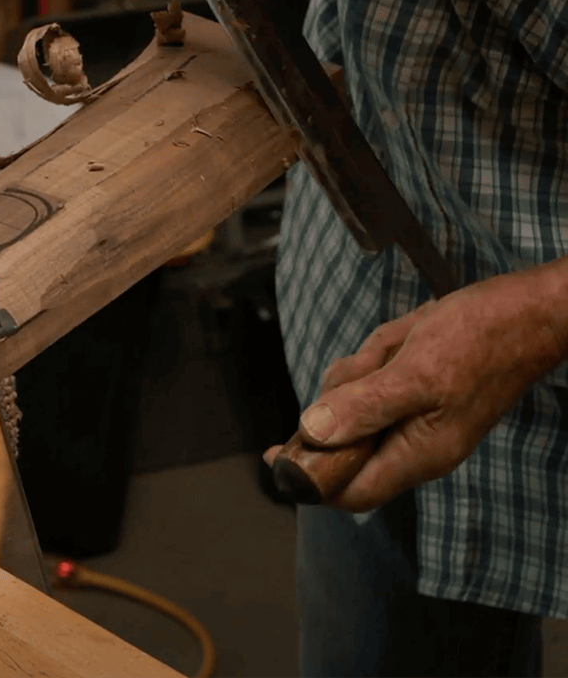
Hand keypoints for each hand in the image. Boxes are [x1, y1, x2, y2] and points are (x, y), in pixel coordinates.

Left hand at [264, 258, 567, 511]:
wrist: (527, 308)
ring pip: (353, 403)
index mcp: (418, 455)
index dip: (309, 480)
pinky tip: (402, 339)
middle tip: (371, 365)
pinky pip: (371, 379)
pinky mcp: (414, 392)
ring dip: (362, 370)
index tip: (272, 455)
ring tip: (396, 346)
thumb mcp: (415, 371)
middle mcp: (414, 445)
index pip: (350, 492)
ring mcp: (415, 418)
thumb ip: (364, 406)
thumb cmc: (482, 339)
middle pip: (343, 442)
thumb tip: (313, 433)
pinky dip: (376, 355)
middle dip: (343, 399)